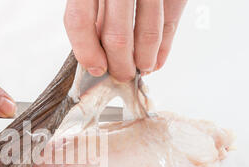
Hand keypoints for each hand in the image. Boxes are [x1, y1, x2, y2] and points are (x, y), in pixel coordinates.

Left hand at [64, 0, 186, 80]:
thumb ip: (91, 10)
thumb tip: (93, 51)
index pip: (79, 20)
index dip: (85, 50)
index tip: (95, 67)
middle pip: (115, 35)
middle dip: (119, 64)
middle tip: (120, 74)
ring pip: (146, 33)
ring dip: (142, 61)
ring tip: (139, 70)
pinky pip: (169, 21)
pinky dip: (164, 47)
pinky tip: (156, 60)